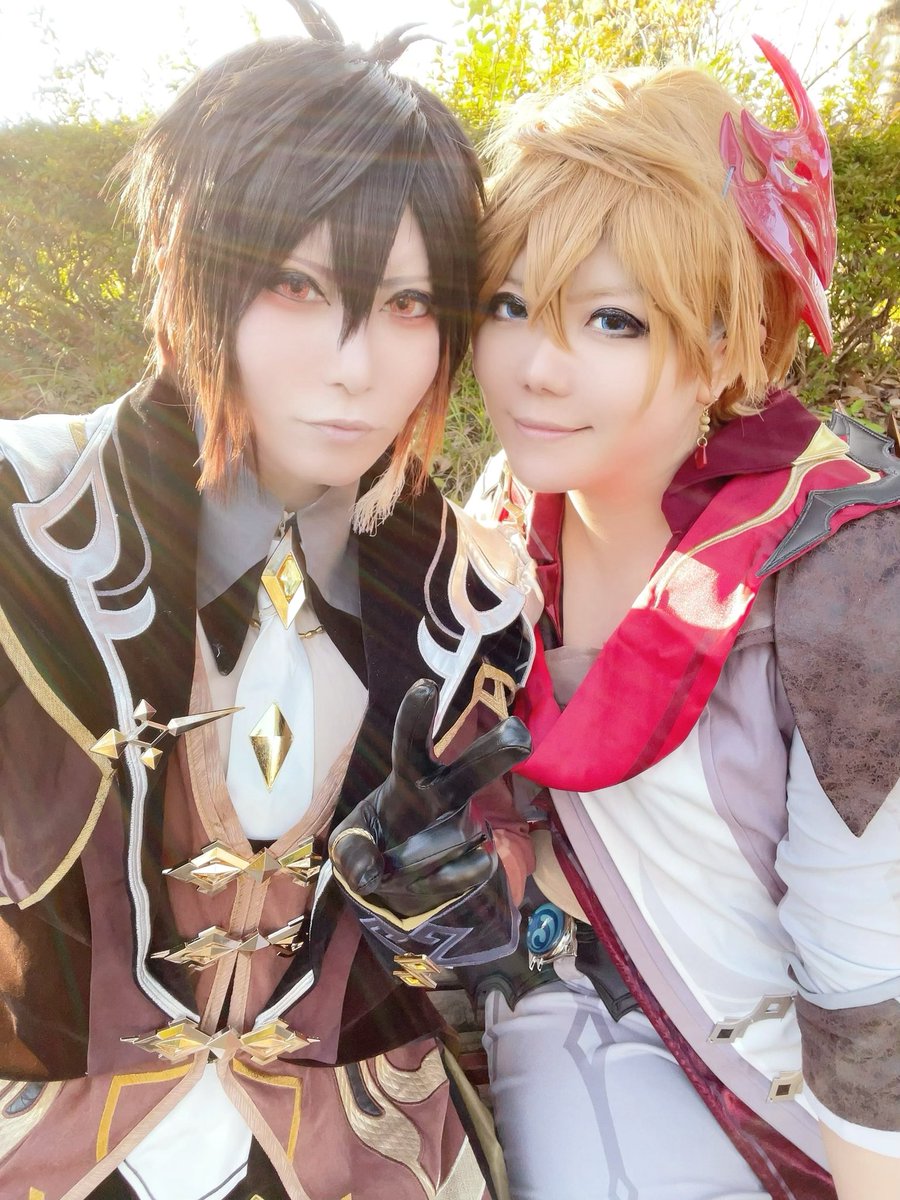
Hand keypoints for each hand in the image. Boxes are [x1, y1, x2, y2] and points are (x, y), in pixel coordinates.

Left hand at [329, 678, 530, 917]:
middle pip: (467, 772)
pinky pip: (466, 871)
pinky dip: (447, 879)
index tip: (425, 688)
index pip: (410, 745)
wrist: (399, 879)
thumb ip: (352, 853)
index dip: (416, 718)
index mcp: (407, 779)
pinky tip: (438, 875)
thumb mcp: (349, 844)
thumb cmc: (374, 842)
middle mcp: (442, 795)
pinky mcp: (477, 858)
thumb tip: (369, 875)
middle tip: (519, 736)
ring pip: (450, 841)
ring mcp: (463, 825)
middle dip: (493, 753)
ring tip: (399, 864)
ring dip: (418, 861)